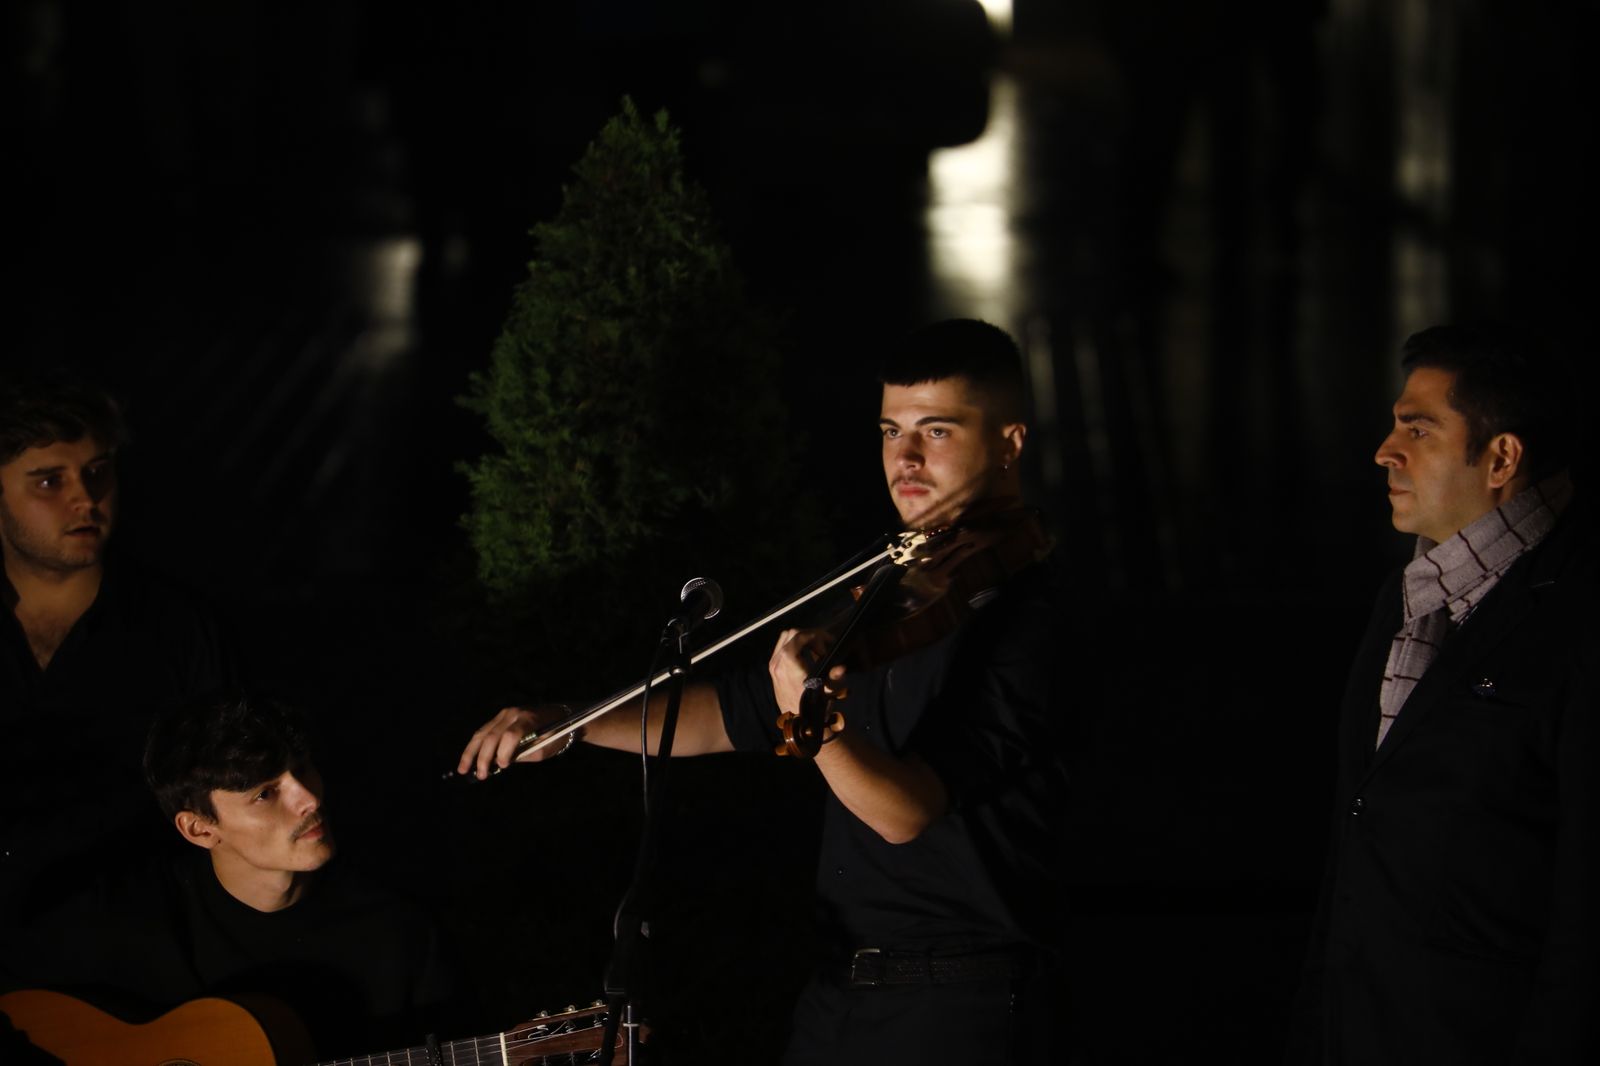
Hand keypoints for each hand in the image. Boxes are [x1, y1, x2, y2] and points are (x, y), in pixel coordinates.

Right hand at [456, 704, 572, 779]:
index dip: (503, 752)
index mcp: (528, 720)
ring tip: (463, 769)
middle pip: (492, 735)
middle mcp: (513, 713)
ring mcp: (505, 713)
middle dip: (484, 757)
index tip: (502, 767)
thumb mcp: (543, 749)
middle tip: (481, 775)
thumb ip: (522, 755)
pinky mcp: (501, 716)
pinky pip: (485, 730)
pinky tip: (469, 758)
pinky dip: (476, 745)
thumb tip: (500, 763)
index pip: (510, 735)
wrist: (563, 716)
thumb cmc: (556, 735)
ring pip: (483, 732)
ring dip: (471, 752)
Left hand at [768, 628, 844, 717]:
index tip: (828, 642)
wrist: (800, 720)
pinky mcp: (773, 669)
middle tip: (824, 647)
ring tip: (817, 651)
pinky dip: (794, 646)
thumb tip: (842, 668)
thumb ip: (834, 677)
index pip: (799, 636)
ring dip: (802, 640)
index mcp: (788, 664)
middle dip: (810, 636)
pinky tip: (807, 655)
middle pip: (792, 634)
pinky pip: (781, 648)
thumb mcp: (827, 691)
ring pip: (785, 639)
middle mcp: (777, 662)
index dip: (816, 635)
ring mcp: (773, 665)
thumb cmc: (815, 705)